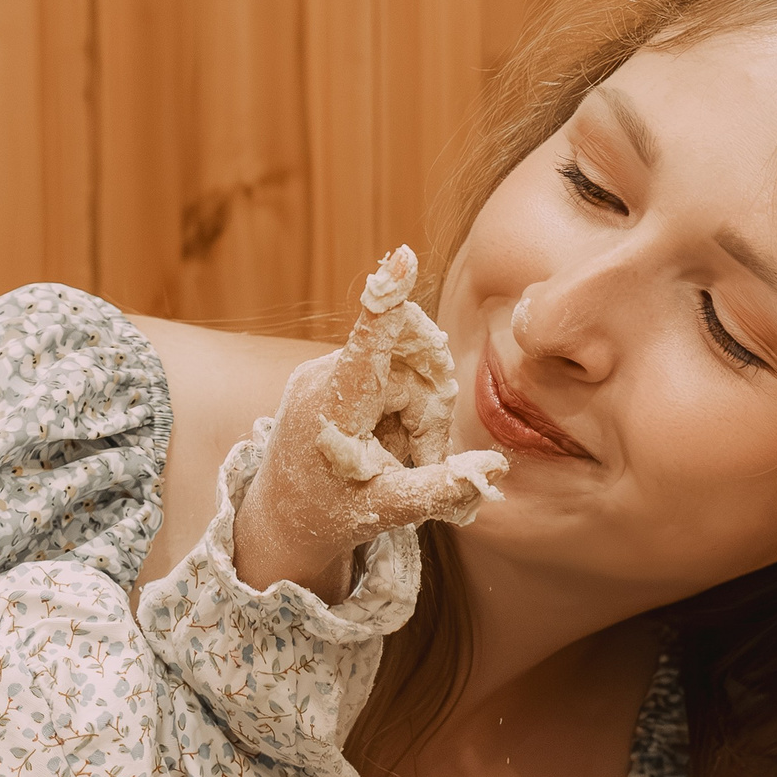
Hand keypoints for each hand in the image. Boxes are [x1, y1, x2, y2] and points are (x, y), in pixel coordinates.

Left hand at [232, 246, 506, 594]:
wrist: (281, 522)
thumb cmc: (327, 517)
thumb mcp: (386, 512)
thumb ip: (440, 490)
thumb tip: (496, 471)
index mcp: (334, 408)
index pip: (367, 344)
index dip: (390, 300)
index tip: (403, 255)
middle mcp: (326, 377)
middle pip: (413, 370)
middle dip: (431, 415)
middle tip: (422, 462)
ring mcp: (328, 372)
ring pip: (408, 375)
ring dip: (418, 419)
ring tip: (395, 461)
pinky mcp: (334, 375)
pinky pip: (390, 379)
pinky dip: (402, 414)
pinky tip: (385, 447)